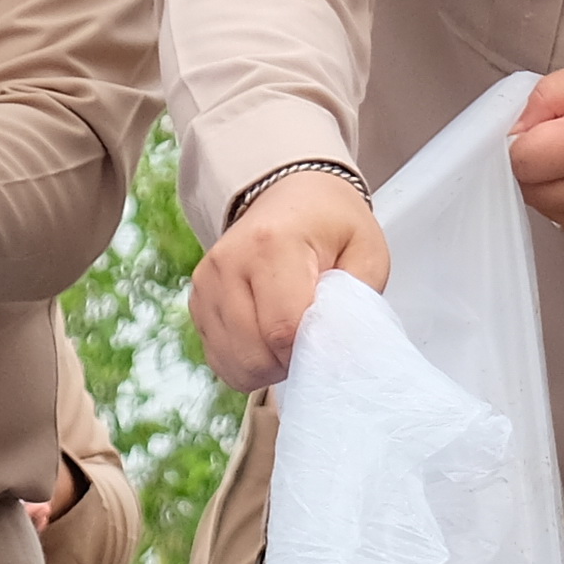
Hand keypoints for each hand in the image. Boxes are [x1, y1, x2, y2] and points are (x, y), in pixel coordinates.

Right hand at [188, 169, 386, 390]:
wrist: (290, 196)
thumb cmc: (332, 225)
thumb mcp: (367, 251)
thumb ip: (356, 301)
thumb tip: (333, 348)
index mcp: (273, 244)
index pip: (284, 329)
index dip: (309, 353)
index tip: (327, 343)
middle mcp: (229, 262)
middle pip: (254, 353)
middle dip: (288, 364)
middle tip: (311, 340)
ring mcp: (206, 283)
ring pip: (234, 362)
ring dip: (267, 367)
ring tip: (290, 338)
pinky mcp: (196, 301)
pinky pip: (218, 359)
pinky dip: (246, 363)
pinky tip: (267, 341)